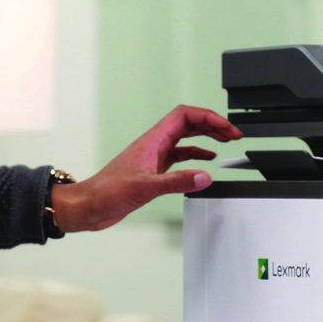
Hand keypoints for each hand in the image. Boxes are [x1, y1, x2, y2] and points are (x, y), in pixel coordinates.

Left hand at [49, 105, 243, 233]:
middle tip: (233, 133)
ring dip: (206, 137)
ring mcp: (153, 156)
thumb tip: (203, 176)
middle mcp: (154, 144)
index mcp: (152, 141)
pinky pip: (179, 156)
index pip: (185, 116)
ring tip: (225, 141)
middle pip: (188, 123)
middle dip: (212, 125)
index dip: (208, 117)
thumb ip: (176, 182)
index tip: (226, 127)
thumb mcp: (145, 187)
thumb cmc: (106, 192)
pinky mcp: (153, 170)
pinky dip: (195, 155)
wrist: (89, 205)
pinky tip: (205, 161)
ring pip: (185, 138)